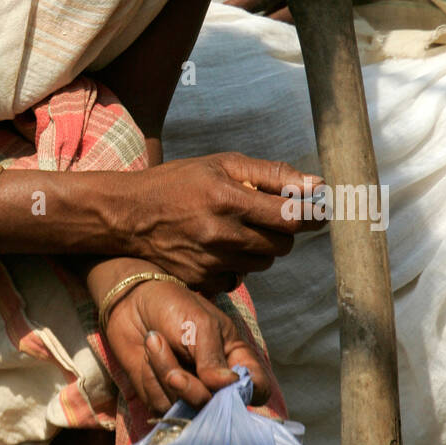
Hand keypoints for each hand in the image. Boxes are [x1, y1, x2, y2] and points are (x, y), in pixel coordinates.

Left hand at [105, 277, 270, 413]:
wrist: (130, 303)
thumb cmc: (172, 306)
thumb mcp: (199, 323)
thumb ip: (213, 358)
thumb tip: (227, 386)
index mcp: (235, 358)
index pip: (257, 387)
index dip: (250, 391)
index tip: (226, 382)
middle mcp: (216, 381)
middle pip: (216, 408)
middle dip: (191, 388)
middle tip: (173, 369)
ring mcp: (190, 392)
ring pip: (185, 407)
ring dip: (164, 374)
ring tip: (155, 340)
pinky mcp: (164, 398)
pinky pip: (161, 406)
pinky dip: (150, 381)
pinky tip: (147, 356)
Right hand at [131, 151, 324, 293]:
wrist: (127, 215)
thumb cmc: (179, 182)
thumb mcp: (222, 164)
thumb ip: (272, 174)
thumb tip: (317, 185)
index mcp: (228, 199)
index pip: (291, 217)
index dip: (312, 215)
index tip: (318, 210)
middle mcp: (221, 234)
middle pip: (282, 244)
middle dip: (283, 230)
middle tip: (268, 214)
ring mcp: (211, 262)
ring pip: (263, 262)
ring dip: (261, 246)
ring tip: (237, 227)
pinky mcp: (202, 281)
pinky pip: (240, 277)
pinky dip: (238, 264)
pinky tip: (218, 247)